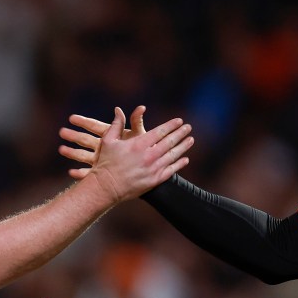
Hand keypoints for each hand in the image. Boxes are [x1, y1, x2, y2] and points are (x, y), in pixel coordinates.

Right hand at [78, 107, 192, 202]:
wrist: (106, 187)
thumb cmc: (106, 163)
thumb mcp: (108, 140)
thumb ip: (116, 124)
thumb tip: (118, 110)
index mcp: (139, 144)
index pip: (160, 131)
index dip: (171, 125)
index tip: (179, 121)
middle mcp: (149, 155)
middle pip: (170, 142)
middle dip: (180, 133)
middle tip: (188, 127)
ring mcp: (153, 169)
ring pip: (173, 156)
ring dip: (183, 147)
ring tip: (191, 140)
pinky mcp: (154, 181)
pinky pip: (171, 171)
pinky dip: (179, 164)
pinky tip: (185, 159)